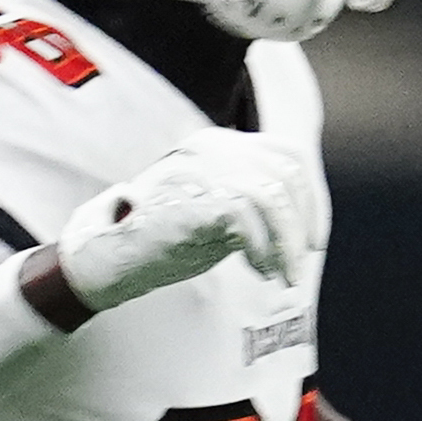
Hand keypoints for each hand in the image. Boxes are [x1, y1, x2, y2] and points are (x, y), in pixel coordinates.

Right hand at [51, 129, 321, 314]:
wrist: (108, 253)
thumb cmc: (161, 238)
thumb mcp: (217, 212)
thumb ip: (252, 204)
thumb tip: (300, 222)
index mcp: (220, 144)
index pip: (286, 155)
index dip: (310, 198)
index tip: (312, 239)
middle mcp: (215, 146)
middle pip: (287, 174)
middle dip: (303, 224)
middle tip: (298, 263)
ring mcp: (204, 167)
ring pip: (273, 197)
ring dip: (286, 244)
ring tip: (283, 276)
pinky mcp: (195, 193)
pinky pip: (248, 218)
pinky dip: (263, 250)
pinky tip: (258, 271)